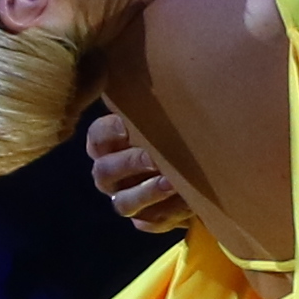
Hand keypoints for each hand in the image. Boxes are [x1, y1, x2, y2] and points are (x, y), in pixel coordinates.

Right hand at [81, 99, 190, 234]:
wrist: (202, 168)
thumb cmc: (176, 133)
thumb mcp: (166, 117)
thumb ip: (159, 106)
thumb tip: (173, 76)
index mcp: (109, 144)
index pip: (96, 137)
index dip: (108, 133)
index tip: (127, 127)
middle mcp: (110, 173)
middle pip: (104, 173)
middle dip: (129, 164)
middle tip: (154, 157)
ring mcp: (126, 199)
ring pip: (122, 203)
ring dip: (146, 193)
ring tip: (172, 183)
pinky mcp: (146, 219)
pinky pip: (148, 222)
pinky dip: (166, 214)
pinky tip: (187, 203)